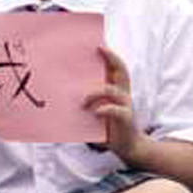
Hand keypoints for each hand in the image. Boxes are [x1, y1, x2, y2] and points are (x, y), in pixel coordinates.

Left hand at [89, 45, 144, 161]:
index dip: (111, 56)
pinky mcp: (126, 119)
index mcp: (118, 91)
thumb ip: (89, 101)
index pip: (117, 69)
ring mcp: (126, 106)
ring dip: (96, 93)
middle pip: (122, 72)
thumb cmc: (109, 128)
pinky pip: (116, 110)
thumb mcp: (98, 111)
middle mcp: (124, 95)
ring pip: (114, 91)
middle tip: (101, 50)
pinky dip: (104, 109)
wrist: (128, 147)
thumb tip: (65, 92)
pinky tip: (94, 112)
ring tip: (82, 102)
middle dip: (113, 59)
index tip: (99, 46)